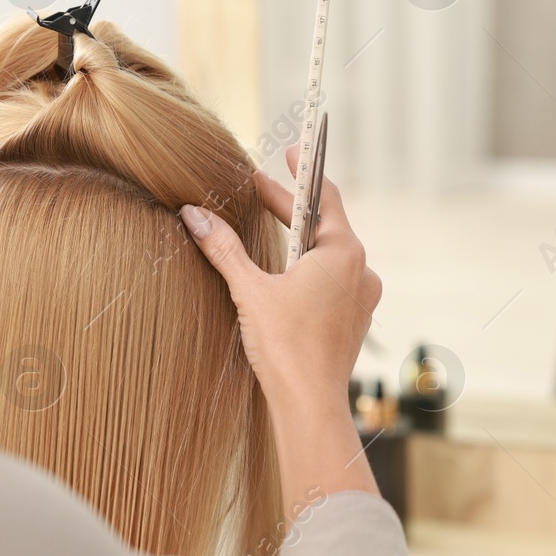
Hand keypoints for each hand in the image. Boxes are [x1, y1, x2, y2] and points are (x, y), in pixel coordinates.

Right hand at [179, 145, 382, 507]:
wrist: (310, 405)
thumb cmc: (285, 347)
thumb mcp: (248, 289)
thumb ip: (222, 247)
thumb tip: (193, 213)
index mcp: (342, 251)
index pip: (323, 194)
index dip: (302, 169)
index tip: (289, 150)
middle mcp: (361, 269)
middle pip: (323, 223)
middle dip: (289, 208)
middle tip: (258, 190)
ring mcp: (362, 296)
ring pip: (328, 253)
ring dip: (298, 240)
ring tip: (268, 231)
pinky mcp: (355, 319)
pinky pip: (333, 279)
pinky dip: (308, 268)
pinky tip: (284, 275)